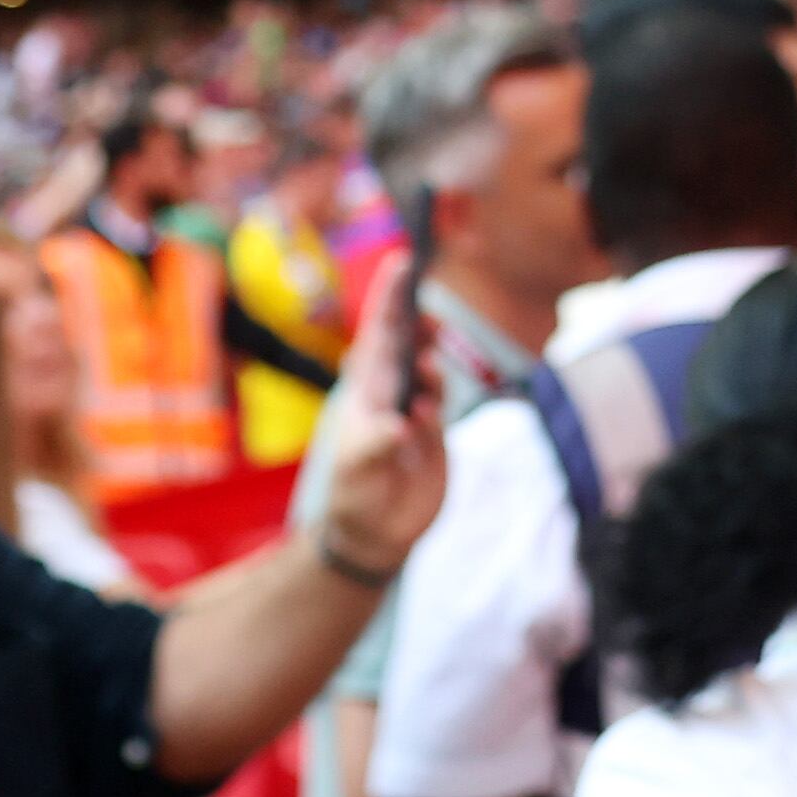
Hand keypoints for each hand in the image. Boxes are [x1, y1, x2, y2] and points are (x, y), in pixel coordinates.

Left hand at [305, 261, 447, 582]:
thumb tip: (402, 423)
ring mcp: (416, 411)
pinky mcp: (436, 436)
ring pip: (431, 370)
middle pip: (410, 344)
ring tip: (427, 362)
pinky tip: (424, 413)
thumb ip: (378, 444)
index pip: (378, 334)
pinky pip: (442, 406)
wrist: (375, 533)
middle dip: (419, 320)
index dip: (390, 298)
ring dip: (431, 360)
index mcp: (365, 389)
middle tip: (428, 308)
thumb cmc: (355, 493)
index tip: (403, 263)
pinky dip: (436, 402)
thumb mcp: (358, 467)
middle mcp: (392, 392)